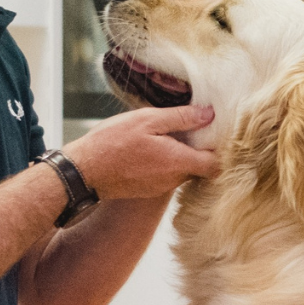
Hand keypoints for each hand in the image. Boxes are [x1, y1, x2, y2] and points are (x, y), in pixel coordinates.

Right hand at [63, 104, 218, 199]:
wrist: (84, 172)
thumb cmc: (112, 143)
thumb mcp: (147, 120)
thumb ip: (181, 118)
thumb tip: (209, 115)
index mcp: (178, 162)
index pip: (216, 165)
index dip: (219, 149)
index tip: (212, 132)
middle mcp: (173, 179)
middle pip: (200, 167)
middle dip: (199, 149)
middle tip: (188, 127)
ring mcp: (160, 187)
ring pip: (182, 171)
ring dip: (180, 155)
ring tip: (165, 135)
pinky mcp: (148, 189)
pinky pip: (166, 175)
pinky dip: (165, 163)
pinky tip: (150, 148)